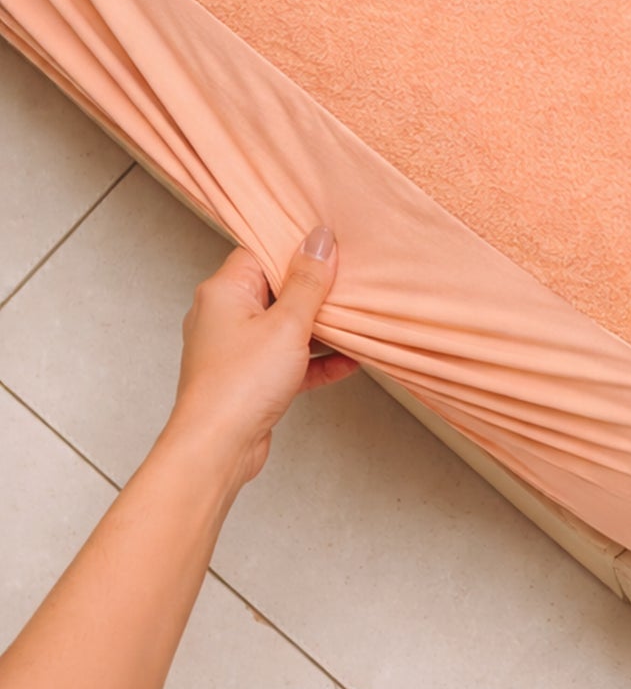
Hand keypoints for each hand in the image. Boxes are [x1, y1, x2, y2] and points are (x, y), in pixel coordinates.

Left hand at [163, 225, 358, 488]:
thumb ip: (308, 281)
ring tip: (354, 321)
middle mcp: (223, 316)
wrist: (217, 448)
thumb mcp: (287, 324)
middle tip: (348, 282)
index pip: (260, 252)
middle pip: (274, 289)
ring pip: (282, 327)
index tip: (330, 248)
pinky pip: (286, 360)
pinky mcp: (248, 379)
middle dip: (313, 289)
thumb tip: (320, 240)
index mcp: (223, 291)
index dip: (295, 248)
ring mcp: (235, 349)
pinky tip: (347, 362)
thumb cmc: (239, 385)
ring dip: (318, 327)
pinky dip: (314, 360)